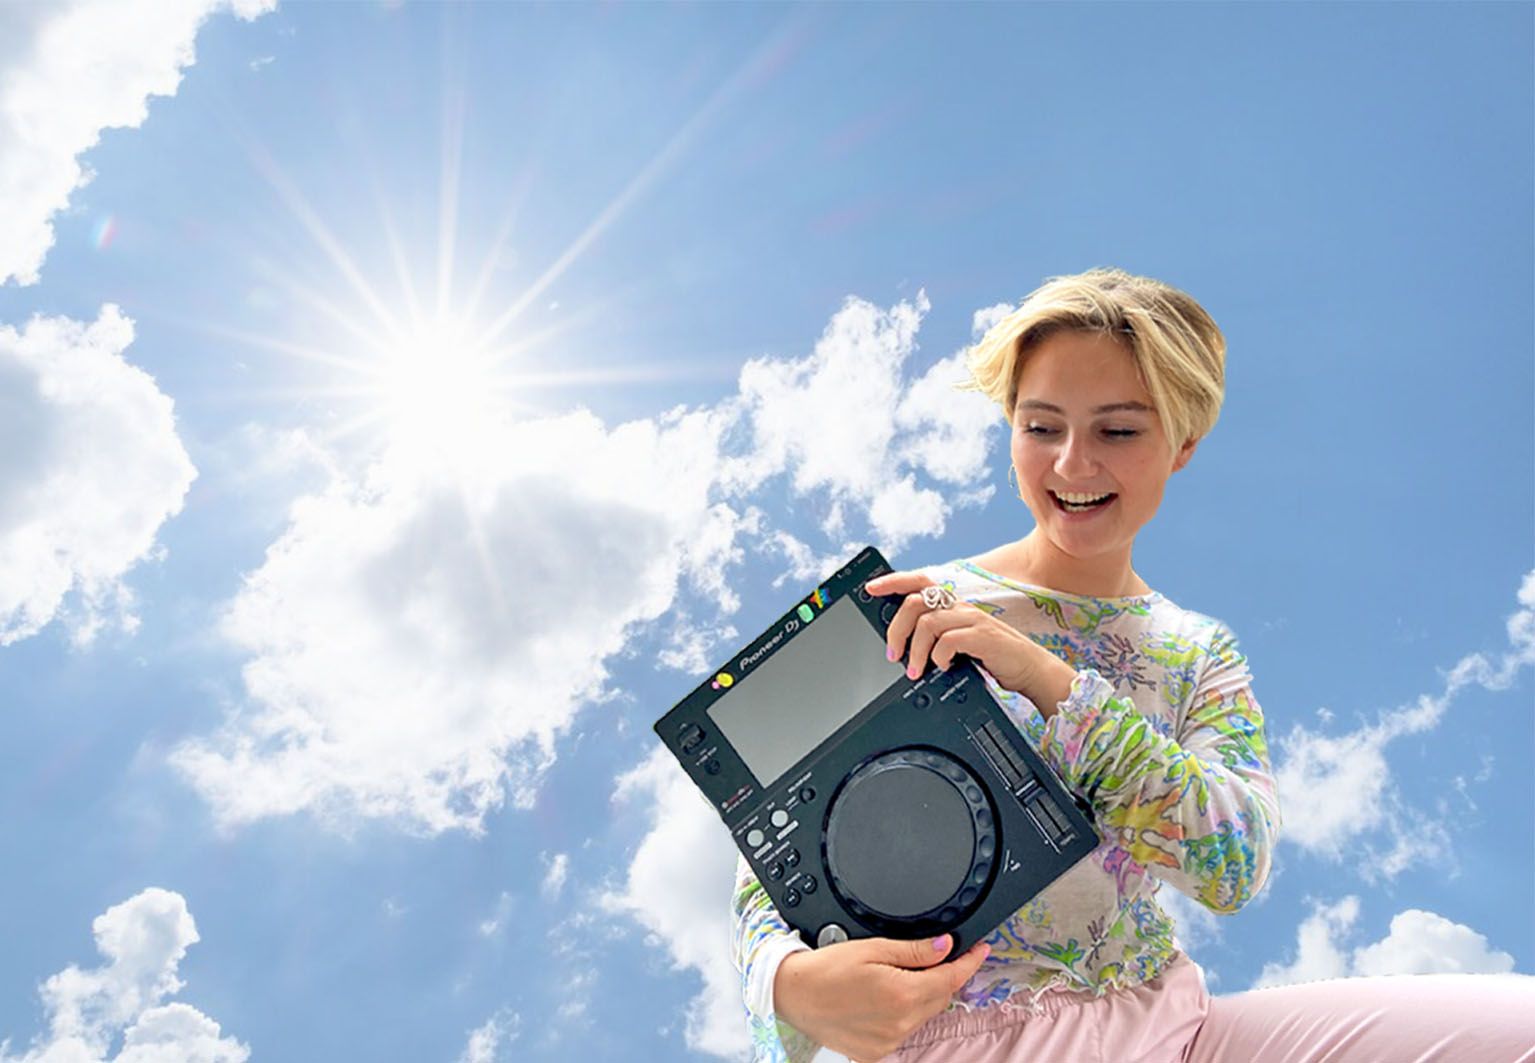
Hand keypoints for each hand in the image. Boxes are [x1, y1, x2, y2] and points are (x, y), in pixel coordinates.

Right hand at [773, 933, 990, 1061]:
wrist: (792, 994)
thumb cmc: (825, 968)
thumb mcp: (872, 947)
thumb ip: (914, 950)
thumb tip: (946, 945)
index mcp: (901, 995)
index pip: (951, 979)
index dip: (969, 962)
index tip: (980, 949)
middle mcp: (899, 1024)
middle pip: (939, 997)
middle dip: (941, 975)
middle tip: (928, 955)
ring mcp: (888, 1042)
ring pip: (922, 1015)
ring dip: (921, 995)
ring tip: (894, 976)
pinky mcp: (875, 1052)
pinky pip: (903, 1030)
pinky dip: (903, 1013)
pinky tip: (882, 998)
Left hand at [864, 570, 1074, 712]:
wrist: (1030, 670)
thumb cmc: (993, 658)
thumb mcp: (960, 644)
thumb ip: (937, 638)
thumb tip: (904, 646)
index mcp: (953, 606)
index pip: (920, 583)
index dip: (893, 582)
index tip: (870, 588)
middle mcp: (961, 607)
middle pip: (915, 603)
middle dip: (896, 629)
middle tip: (892, 654)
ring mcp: (972, 619)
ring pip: (927, 622)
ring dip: (914, 650)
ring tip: (914, 670)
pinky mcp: (982, 636)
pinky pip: (948, 640)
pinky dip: (938, 656)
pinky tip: (942, 667)